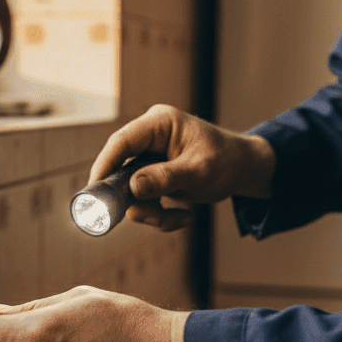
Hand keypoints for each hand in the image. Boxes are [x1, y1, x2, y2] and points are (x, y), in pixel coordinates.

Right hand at [91, 104, 275, 230]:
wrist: (246, 170)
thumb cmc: (228, 161)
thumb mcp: (199, 171)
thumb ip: (166, 178)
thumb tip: (133, 187)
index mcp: (159, 123)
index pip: (121, 142)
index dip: (104, 166)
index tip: (95, 193)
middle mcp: (150, 138)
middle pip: (121, 171)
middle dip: (137, 201)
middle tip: (153, 217)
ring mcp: (150, 158)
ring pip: (131, 192)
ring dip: (152, 213)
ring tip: (181, 218)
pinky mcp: (153, 176)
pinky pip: (144, 201)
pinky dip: (160, 216)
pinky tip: (184, 217)